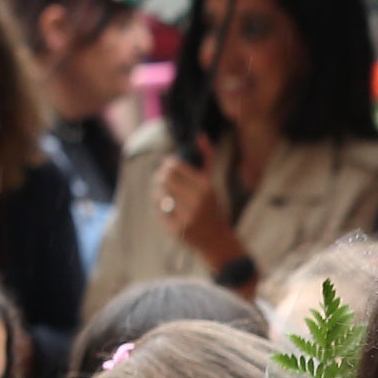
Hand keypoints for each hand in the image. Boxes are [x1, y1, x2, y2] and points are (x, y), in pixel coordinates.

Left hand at [153, 143, 237, 268]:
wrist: (219, 242)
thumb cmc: (214, 210)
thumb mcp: (212, 185)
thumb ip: (206, 161)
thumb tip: (201, 136)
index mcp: (206, 188)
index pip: (174, 166)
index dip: (168, 166)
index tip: (170, 169)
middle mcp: (197, 201)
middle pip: (164, 178)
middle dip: (161, 178)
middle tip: (164, 181)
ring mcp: (186, 216)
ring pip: (159, 194)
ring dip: (160, 194)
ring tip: (168, 197)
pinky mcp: (177, 229)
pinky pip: (159, 210)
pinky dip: (161, 209)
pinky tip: (170, 211)